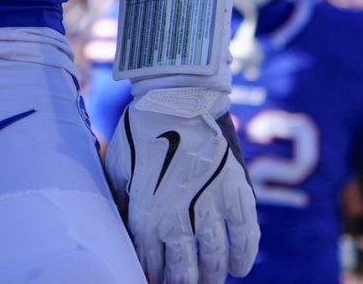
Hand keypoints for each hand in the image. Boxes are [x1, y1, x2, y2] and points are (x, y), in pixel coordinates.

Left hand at [103, 87, 258, 282]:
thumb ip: (121, 202)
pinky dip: (243, 254)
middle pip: (186, 267)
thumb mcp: (118, 167)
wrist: (178, 97)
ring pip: (215, 256)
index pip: (151, 259)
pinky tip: (239, 267)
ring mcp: (211, 204)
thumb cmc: (139, 132)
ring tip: (210, 282)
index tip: (154, 281)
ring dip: (212, 275)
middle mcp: (180, 214)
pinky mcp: (237, 191)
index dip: (154, 274)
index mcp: (147, 211)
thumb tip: (120, 231)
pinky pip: (245, 233)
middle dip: (185, 282)